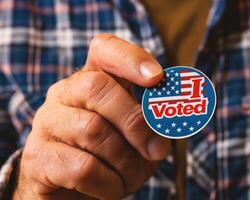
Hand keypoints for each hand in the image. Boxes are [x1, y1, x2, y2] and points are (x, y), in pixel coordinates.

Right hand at [13, 34, 170, 199]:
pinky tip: (111, 188)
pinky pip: (82, 167)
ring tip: (130, 176)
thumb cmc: (114, 158)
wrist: (77, 192)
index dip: (131, 58)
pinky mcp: (37, 158)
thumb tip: (172, 113)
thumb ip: (155, 121)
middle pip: (98, 87)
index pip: (105, 50)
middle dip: (135, 121)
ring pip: (93, 130)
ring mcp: (46, 123)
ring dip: (125, 161)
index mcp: (92, 81)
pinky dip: (108, 183)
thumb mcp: (141, 137)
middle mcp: (64, 94)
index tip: (157, 77)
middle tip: (157, 150)